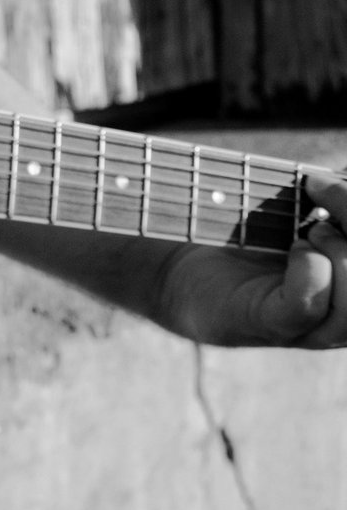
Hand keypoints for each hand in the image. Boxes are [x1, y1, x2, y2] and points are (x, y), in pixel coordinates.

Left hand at [152, 171, 346, 347]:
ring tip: (309, 229)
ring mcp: (315, 327)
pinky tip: (296, 249)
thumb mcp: (308, 209)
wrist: (178, 267)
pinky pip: (308, 304)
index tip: (332, 181)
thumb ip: (342, 198)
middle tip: (319, 196)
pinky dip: (309, 268)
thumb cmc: (250, 232)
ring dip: (342, 251)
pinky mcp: (271, 326)